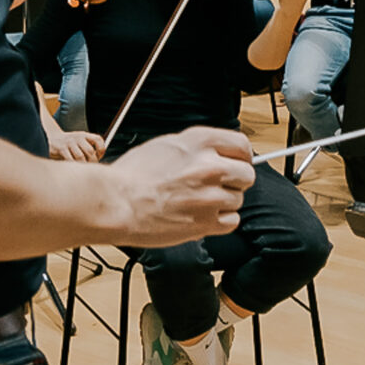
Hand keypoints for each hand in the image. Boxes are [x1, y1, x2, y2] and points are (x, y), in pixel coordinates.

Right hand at [47, 127, 104, 163]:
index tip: (99, 156)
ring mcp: (69, 142)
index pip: (98, 139)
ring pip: (81, 157)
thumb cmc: (69, 144)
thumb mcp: (80, 142)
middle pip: (90, 151)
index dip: (101, 149)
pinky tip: (72, 166)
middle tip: (90, 167)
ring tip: (82, 168)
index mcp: (84, 135)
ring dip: (82, 164)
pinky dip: (73, 165)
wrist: (52, 138)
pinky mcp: (61, 149)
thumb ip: (88, 148)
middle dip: (92, 161)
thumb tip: (98, 160)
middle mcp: (78, 137)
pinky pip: (70, 160)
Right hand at [105, 126, 254, 246]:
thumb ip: (197, 148)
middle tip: (215, 186)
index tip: (237, 162)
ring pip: (238, 200)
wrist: (118, 202)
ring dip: (223, 203)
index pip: (243, 145)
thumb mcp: (166, 145)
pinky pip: (232, 222)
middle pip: (246, 174)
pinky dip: (220, 222)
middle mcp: (210, 166)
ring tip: (197, 203)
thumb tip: (216, 153)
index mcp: (200, 142)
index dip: (241, 156)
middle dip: (234, 181)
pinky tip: (200, 216)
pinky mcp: (207, 222)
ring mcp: (211, 195)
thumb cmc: (132, 176)